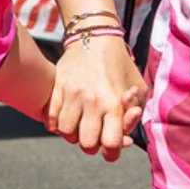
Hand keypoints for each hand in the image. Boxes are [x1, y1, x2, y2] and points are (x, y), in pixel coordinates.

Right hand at [46, 34, 145, 162]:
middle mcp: (92, 101)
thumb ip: (135, 113)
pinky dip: (57, 125)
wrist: (94, 37)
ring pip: (66, 132)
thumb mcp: (138, 87)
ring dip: (73, 135)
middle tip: (96, 137)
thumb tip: (126, 136)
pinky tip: (67, 119)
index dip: (112, 152)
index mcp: (114, 102)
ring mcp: (72, 95)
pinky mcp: (57, 88)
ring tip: (81, 126)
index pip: (110, 143)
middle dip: (92, 145)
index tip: (113, 147)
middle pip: (86, 143)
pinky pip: (51, 118)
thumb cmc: (120, 64)